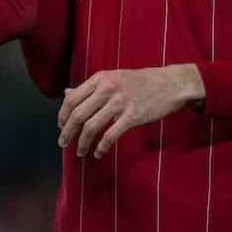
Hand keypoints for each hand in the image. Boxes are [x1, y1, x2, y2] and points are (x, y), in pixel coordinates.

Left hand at [57, 65, 204, 158]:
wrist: (170, 84)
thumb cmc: (140, 82)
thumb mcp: (112, 78)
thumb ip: (90, 88)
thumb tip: (66, 94)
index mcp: (99, 78)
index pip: (72, 98)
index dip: (63, 115)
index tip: (61, 127)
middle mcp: (107, 88)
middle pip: (78, 114)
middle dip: (68, 132)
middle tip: (63, 143)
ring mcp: (120, 102)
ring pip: (92, 126)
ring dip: (83, 142)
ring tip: (80, 151)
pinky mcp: (133, 116)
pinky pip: (111, 134)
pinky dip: (101, 146)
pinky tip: (98, 153)